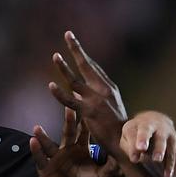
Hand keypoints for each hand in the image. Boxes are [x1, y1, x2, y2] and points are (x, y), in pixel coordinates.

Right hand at [30, 108, 118, 176]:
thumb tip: (123, 153)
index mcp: (81, 149)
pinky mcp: (45, 168)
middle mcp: (67, 149)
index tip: (89, 105)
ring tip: (38, 128)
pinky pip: (40, 158)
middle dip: (68, 120)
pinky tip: (33, 142)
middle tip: (68, 105)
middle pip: (68, 132)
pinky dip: (36, 150)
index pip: (84, 131)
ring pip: (49, 144)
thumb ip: (111, 166)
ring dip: (43, 136)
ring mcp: (55, 158)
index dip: (86, 120)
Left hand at [48, 32, 127, 151]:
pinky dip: (60, 93)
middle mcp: (103, 89)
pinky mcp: (89, 112)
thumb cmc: (114, 126)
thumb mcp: (105, 106)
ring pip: (76, 81)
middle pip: (87, 65)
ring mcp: (96, 100)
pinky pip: (71, 101)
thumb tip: (73, 88)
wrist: (124, 142)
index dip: (82, 54)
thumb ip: (90, 95)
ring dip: (65, 68)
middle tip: (68, 34)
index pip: (93, 67)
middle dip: (76, 49)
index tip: (73, 41)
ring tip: (55, 56)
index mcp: (108, 87)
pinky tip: (51, 86)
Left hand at [121, 111, 175, 176]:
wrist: (155, 119)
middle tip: (145, 151)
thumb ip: (129, 147)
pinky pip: (172, 152)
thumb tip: (135, 159)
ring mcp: (164, 130)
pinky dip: (170, 164)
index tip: (134, 159)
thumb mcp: (128, 136)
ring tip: (157, 160)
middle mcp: (151, 124)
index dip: (133, 146)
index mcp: (136, 124)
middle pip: (147, 131)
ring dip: (160, 150)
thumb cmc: (137, 132)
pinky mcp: (173, 138)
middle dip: (145, 140)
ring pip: (162, 140)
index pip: (132, 134)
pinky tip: (168, 175)